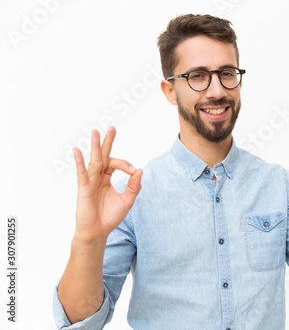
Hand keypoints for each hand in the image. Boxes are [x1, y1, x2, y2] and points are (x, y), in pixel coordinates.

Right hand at [73, 126, 142, 242]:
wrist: (97, 232)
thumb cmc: (110, 217)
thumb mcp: (127, 200)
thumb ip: (134, 186)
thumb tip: (140, 170)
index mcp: (107, 178)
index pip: (116, 164)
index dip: (126, 165)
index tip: (133, 171)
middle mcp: (98, 177)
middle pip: (103, 156)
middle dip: (107, 142)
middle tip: (112, 127)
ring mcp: (90, 181)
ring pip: (94, 161)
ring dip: (95, 146)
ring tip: (96, 132)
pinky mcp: (83, 189)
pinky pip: (81, 173)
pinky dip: (79, 162)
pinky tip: (76, 151)